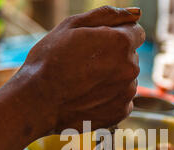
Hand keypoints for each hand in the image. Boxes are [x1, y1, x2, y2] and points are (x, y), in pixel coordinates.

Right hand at [18, 6, 144, 133]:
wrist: (37, 101)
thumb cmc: (50, 60)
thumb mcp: (73, 25)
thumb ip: (108, 15)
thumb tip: (136, 13)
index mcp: (121, 42)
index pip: (136, 32)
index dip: (116, 34)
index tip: (96, 43)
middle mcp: (130, 68)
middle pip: (130, 56)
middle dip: (114, 56)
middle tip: (84, 64)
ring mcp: (127, 92)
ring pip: (126, 78)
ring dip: (112, 78)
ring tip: (84, 82)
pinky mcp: (120, 112)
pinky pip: (122, 99)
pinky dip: (109, 97)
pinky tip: (89, 97)